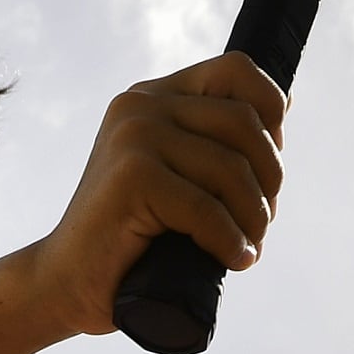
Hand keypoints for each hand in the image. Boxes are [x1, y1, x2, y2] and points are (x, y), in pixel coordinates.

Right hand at [17, 53, 288, 335]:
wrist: (66, 284)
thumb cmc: (134, 237)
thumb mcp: (183, 174)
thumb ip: (219, 139)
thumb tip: (287, 102)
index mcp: (155, 96)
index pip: (236, 69)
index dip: (270, 110)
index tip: (269, 161)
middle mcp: (142, 105)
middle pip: (245, 122)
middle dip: (269, 177)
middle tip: (260, 221)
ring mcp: (133, 136)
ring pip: (231, 168)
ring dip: (254, 216)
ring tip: (247, 245)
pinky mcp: (130, 177)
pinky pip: (206, 208)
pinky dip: (230, 240)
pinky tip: (234, 259)